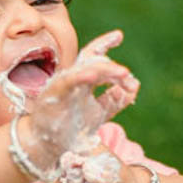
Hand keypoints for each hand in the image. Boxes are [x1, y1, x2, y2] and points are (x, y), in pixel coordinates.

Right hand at [19, 30, 138, 173]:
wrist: (46, 146)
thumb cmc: (70, 128)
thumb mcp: (100, 112)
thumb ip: (116, 100)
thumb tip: (136, 85)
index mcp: (82, 80)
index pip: (94, 57)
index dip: (105, 44)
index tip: (119, 36)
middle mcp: (73, 78)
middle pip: (91, 60)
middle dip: (111, 66)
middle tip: (127, 74)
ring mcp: (63, 84)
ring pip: (84, 69)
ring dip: (103, 69)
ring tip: (122, 73)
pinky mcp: (54, 94)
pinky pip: (68, 81)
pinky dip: (81, 77)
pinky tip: (94, 76)